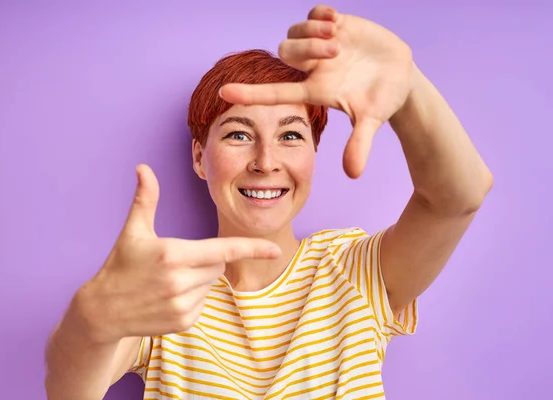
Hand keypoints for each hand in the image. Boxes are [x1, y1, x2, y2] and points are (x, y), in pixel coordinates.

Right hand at [76, 165, 280, 342]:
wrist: (103, 310)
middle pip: (218, 265)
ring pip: (212, 284)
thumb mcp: (133, 231)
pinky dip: (193, 298)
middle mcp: (180, 282)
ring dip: (199, 279)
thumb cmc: (121, 265)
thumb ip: (145, 198)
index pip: (222, 250)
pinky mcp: (183, 322)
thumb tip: (143, 167)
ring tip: (168, 281)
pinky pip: (203, 303)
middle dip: (206, 259)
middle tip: (177, 261)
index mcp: (173, 255)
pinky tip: (168, 297)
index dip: (251, 249)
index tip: (274, 250)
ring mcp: (182, 305)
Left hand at [219, 5, 413, 177]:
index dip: (250, 93)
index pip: (275, 92)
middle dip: (306, 48)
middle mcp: (313, 67)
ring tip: (338, 37)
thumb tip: (353, 174)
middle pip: (285, 52)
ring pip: (295, 31)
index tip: (224, 93)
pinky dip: (320, 13)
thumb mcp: (371, 120)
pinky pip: (314, 12)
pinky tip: (336, 20)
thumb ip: (359, 144)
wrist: (400, 77)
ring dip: (313, 31)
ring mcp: (322, 44)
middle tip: (336, 51)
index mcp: (315, 90)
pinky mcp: (336, 24)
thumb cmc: (382, 101)